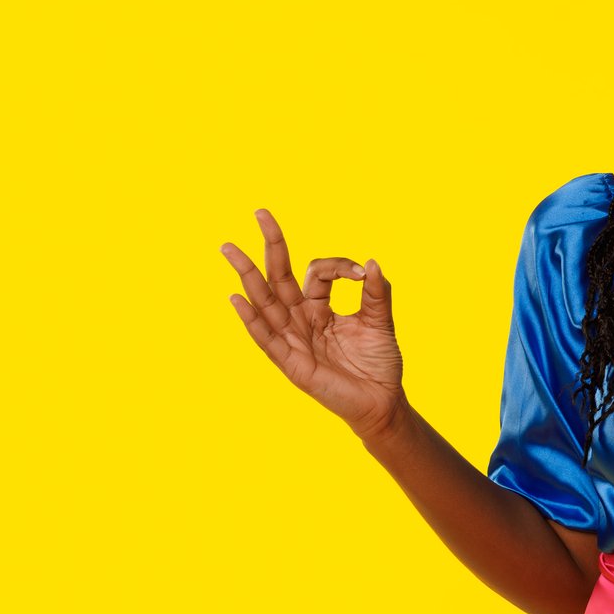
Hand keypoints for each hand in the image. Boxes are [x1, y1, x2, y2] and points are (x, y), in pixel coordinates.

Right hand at [221, 209, 404, 437]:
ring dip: (248, 276)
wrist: (383, 401)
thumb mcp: (380, 322)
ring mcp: (294, 340)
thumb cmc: (379, 363)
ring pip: (266, 302)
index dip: (338, 265)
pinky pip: (267, 339)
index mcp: (321, 308)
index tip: (360, 273)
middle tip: (261, 212)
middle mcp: (302, 320)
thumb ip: (376, 293)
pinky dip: (252, 319)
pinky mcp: (292, 363)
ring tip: (230, 249)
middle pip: (280, 278)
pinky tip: (237, 299)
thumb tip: (370, 263)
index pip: (318, 273)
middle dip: (271, 246)